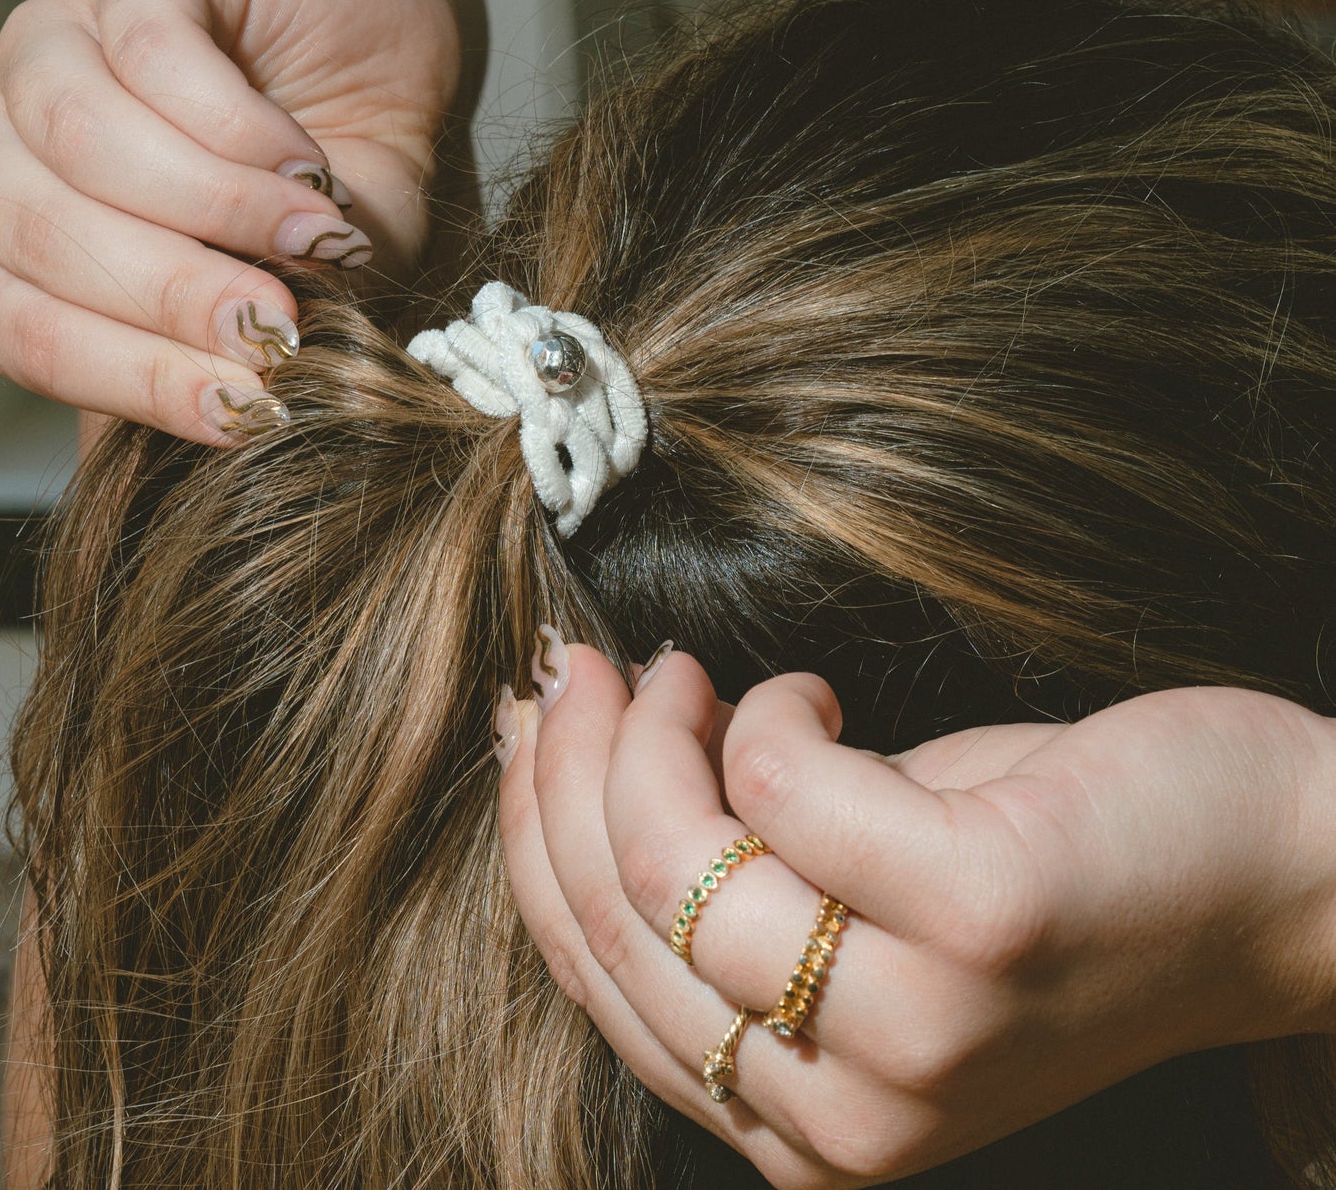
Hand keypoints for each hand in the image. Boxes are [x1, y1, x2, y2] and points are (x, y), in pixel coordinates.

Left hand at [0, 0, 468, 443]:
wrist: (387, 81)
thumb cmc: (323, 216)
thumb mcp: (284, 310)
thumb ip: (219, 367)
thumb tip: (203, 439)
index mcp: (10, 243)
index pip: (20, 326)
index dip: (131, 376)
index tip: (242, 408)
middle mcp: (2, 140)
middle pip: (38, 230)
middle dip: (171, 295)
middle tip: (277, 329)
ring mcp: (55, 43)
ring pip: (80, 138)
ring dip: (216, 206)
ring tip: (314, 239)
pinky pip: (153, 52)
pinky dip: (241, 126)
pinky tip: (307, 162)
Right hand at [497, 640, 1335, 1187]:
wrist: (1267, 879)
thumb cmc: (1041, 879)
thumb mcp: (849, 911)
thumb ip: (726, 883)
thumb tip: (574, 753)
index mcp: (795, 1126)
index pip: (594, 976)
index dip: (535, 832)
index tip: (532, 722)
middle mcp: (842, 1119)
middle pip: (621, 911)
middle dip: (574, 761)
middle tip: (590, 668)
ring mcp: (913, 1031)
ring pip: (679, 854)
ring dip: (660, 728)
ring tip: (693, 673)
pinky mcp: (976, 922)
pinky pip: (787, 784)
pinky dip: (780, 710)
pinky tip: (821, 699)